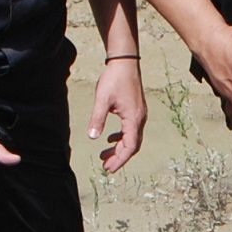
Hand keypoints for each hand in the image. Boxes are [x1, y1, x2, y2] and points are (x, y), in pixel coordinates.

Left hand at [88, 57, 147, 175]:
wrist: (125, 62)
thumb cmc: (114, 79)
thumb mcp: (102, 100)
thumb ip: (97, 119)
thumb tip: (92, 137)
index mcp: (133, 119)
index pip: (130, 147)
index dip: (120, 159)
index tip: (109, 168)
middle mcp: (140, 119)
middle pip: (132, 145)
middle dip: (119, 157)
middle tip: (105, 166)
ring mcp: (139, 114)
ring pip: (131, 138)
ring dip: (119, 148)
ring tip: (104, 155)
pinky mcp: (136, 110)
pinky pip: (130, 130)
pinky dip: (121, 137)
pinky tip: (110, 139)